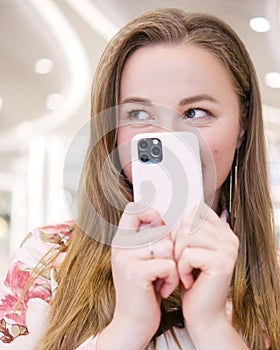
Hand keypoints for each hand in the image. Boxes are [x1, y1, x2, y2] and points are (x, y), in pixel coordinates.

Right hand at [98, 203, 178, 348]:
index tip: (160, 227)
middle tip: (164, 267)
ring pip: (166, 247)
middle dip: (170, 250)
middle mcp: (120, 246)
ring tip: (164, 278)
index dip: (150, 212)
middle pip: (160, 231)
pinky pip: (168, 264)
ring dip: (173, 266)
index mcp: (121, 240)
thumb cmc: (143, 289)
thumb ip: (148, 240)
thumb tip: (166, 220)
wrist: (132, 322)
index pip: (133, 209)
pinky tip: (163, 288)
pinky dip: (172, 278)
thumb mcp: (140, 260)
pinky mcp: (136, 273)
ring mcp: (126, 259)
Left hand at [174, 203, 238, 332]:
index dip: (182, 226)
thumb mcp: (190, 250)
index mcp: (223, 232)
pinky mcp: (222, 263)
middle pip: (189, 222)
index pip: (197, 211)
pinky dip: (182, 268)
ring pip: (187, 236)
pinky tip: (189, 280)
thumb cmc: (193, 281)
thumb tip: (182, 206)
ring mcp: (228, 250)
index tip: (182, 246)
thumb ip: (190, 229)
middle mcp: (229, 238)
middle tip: (180, 262)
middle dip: (177, 243)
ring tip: (184, 270)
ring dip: (178, 256)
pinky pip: (188, 254)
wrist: (202, 313)